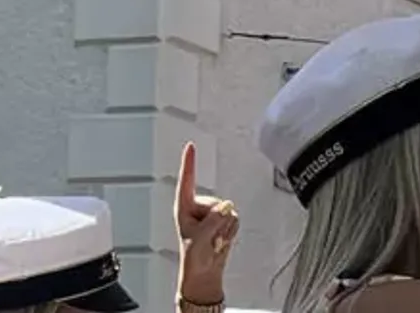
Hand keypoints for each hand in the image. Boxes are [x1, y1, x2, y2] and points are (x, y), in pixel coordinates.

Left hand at [175, 142, 237, 304]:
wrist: (204, 273)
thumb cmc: (193, 258)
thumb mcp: (199, 239)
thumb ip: (213, 222)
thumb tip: (227, 208)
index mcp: (184, 207)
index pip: (187, 181)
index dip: (189, 162)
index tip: (190, 145)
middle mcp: (198, 207)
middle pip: (216, 203)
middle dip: (217, 222)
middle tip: (208, 239)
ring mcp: (212, 213)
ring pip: (228, 212)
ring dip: (224, 229)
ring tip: (213, 241)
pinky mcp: (224, 220)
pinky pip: (235, 220)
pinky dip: (230, 232)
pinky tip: (221, 240)